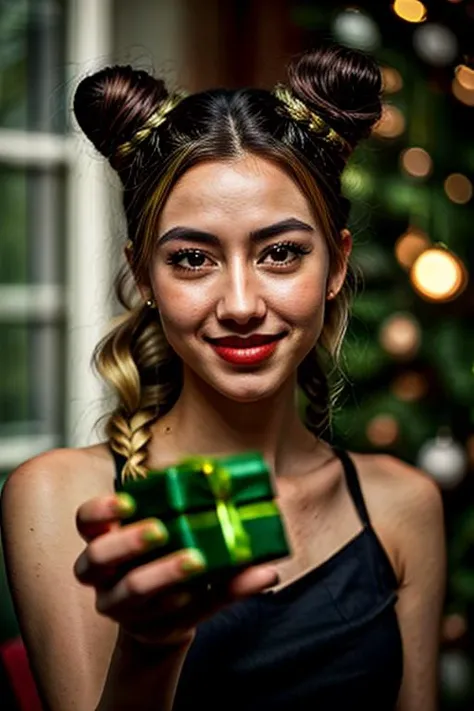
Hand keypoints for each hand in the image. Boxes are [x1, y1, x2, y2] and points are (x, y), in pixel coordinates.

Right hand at [74, 493, 278, 646]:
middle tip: (161, 531)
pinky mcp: (159, 629)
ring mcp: (126, 608)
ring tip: (198, 561)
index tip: (128, 502)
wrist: (163, 619)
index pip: (86, 522)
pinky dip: (224, 594)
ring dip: (166, 573)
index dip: (101, 511)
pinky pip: (191, 613)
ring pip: (135, 593)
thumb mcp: (164, 531)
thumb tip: (224, 477)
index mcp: (104, 541)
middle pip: (97, 559)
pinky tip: (251, 579)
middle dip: (128, 543)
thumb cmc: (162, 557)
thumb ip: (183, 508)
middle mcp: (105, 577)